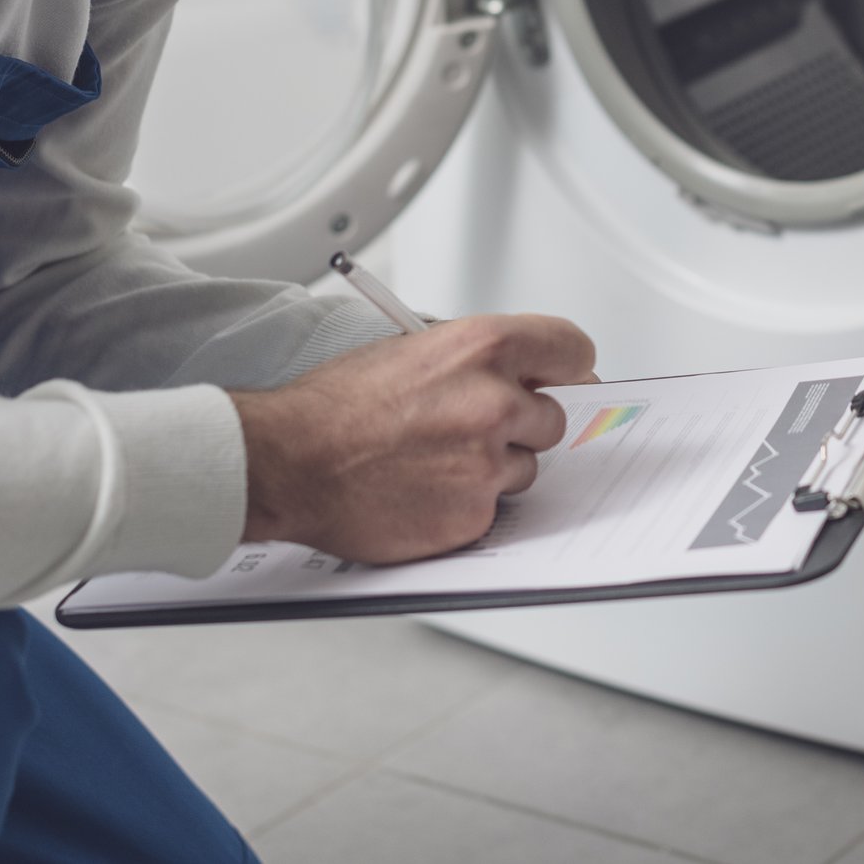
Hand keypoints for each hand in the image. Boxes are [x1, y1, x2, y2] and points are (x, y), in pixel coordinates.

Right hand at [230, 314, 595, 563]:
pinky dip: (466, 505)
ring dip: (494, 467)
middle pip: (554, 418)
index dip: (570, 368)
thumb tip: (520, 374)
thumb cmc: (337, 406)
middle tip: (474, 429)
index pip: (572, 350)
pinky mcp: (473, 515)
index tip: (569, 379)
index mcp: (483, 349)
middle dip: (523, 425)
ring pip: (526, 467)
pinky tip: (423, 490)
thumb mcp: (413, 350)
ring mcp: (487, 464)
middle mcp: (495, 404)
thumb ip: (476, 361)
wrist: (291, 461)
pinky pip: (493, 508)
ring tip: (434, 460)